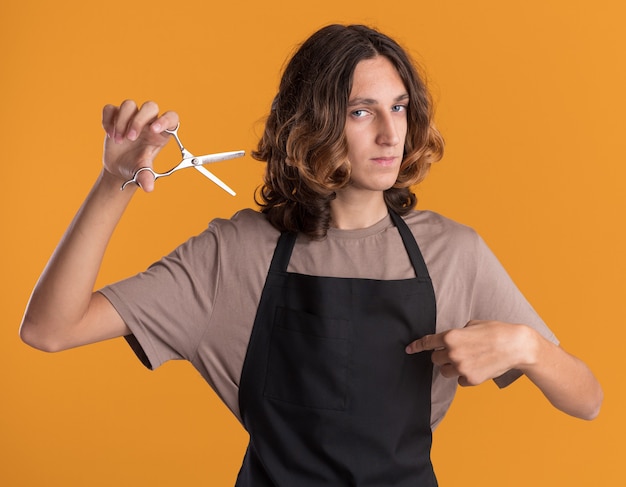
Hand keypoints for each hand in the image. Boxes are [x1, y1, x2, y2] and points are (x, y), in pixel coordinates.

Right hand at [101, 100, 178, 191]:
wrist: (118, 167)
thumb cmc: (135, 168)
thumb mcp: (141, 172)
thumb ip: (145, 177)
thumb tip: (148, 188)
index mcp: (160, 134)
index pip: (172, 117)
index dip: (166, 120)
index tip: (154, 129)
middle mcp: (148, 122)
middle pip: (150, 107)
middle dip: (138, 121)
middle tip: (130, 139)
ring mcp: (132, 117)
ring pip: (129, 105)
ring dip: (121, 122)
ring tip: (118, 140)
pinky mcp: (115, 117)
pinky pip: (111, 108)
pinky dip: (108, 119)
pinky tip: (109, 133)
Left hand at [405, 320, 533, 385]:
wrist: (516, 346)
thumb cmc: (496, 331)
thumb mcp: (472, 324)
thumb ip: (457, 333)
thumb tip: (451, 340)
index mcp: (450, 336)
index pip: (428, 342)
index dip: (416, 346)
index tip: (408, 349)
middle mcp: (452, 353)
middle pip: (435, 359)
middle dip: (443, 356)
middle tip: (457, 352)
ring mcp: (461, 368)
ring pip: (445, 371)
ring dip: (452, 367)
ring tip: (469, 360)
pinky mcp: (471, 380)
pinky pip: (459, 380)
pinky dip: (464, 376)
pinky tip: (477, 367)